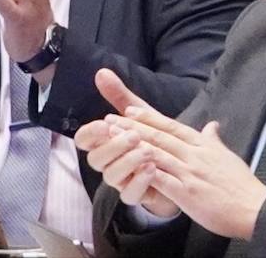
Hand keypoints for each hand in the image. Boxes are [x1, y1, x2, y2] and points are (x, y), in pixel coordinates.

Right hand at [77, 69, 178, 218]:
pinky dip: (140, 182)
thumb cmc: (154, 139)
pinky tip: (153, 168)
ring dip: (128, 162)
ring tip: (147, 151)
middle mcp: (110, 162)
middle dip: (112, 146)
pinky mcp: (137, 195)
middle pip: (95, 159)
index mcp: (107, 142)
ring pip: (111, 177)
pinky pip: (130, 195)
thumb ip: (120, 96)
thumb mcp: (141, 114)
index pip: (85, 139)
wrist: (181, 167)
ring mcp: (122, 180)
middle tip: (133, 136)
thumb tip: (102, 71)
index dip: (90, 133)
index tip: (105, 122)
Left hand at [109, 98, 265, 239]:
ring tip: (112, 138)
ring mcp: (190, 172)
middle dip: (133, 126)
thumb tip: (211, 125)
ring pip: (156, 153)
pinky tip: (127, 168)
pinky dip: (143, 172)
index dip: (149, 118)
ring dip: (132, 144)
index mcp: (203, 145)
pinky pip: (160, 179)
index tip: (130, 110)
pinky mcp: (186, 192)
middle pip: (159, 136)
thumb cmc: (240, 184)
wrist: (252, 207)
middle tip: (110, 118)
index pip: (172, 126)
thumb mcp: (226, 156)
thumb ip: (213, 140)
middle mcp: (194, 154)